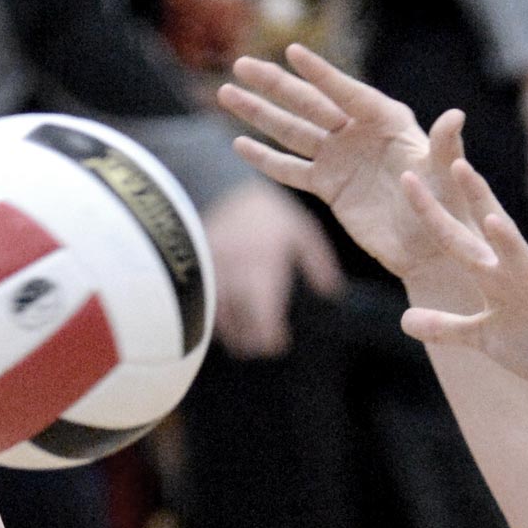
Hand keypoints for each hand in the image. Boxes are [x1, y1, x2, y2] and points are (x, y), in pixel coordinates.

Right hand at [201, 179, 341, 357]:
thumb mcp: (300, 229)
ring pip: (219, 324)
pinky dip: (214, 316)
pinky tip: (225, 313)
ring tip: (245, 333)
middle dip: (252, 344)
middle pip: (240, 333)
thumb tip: (333, 291)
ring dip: (233, 333)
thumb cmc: (265, 210)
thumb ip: (319, 261)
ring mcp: (211, 280)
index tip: (278, 343)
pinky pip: (202, 308)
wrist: (217, 184)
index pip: (266, 323)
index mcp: (263, 273)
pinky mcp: (194, 275)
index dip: (272, 341)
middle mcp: (235, 282)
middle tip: (262, 343)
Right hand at [217, 43, 471, 296]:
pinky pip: (291, 170)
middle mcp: (358, 132)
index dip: (321, 74)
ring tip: (226, 93)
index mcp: (387, 120)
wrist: (432, 247)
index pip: (346, 92)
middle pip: (308, 104)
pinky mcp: (329, 186)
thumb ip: (444, 145)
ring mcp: (340, 158)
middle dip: (274, 85)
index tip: (292, 52)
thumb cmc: (447, 206)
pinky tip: (239, 144)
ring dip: (259, 114)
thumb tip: (456, 116)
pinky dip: (266, 159)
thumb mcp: (445, 174)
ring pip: (291, 131)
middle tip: (241, 64)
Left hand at [397, 159, 527, 408]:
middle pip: (494, 235)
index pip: (462, 237)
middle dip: (475, 201)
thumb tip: (404, 320)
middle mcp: (522, 278)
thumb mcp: (484, 338)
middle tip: (455, 164)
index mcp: (497, 278)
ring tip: (491, 220)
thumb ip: (446, 326)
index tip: (406, 179)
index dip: (435, 212)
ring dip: (510, 245)